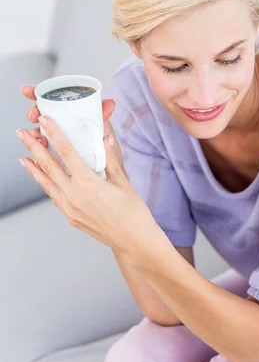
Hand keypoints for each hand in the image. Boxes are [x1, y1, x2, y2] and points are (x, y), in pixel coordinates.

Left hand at [18, 86, 150, 257]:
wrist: (133, 240)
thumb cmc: (133, 213)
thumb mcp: (123, 181)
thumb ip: (110, 158)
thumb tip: (104, 138)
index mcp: (88, 183)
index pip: (65, 152)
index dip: (53, 134)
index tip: (44, 121)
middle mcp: (74, 196)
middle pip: (48, 166)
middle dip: (33, 147)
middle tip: (22, 133)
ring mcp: (70, 208)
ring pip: (46, 183)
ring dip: (33, 168)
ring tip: (23, 156)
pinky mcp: (71, 217)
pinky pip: (54, 196)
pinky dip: (45, 184)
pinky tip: (43, 178)